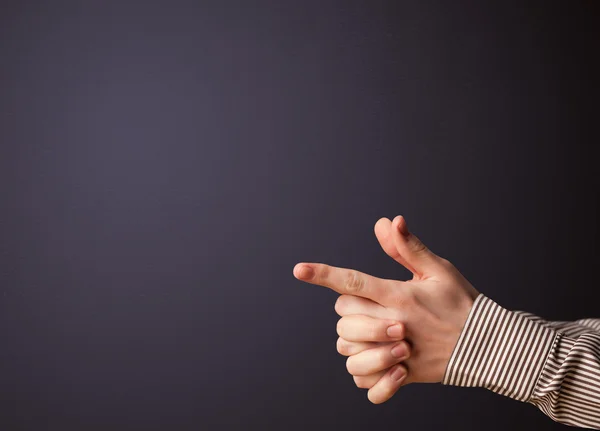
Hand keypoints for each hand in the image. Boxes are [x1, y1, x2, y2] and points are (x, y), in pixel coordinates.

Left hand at [293, 215, 478, 402]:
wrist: (488, 346)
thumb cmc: (461, 302)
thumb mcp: (437, 269)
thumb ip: (407, 247)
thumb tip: (387, 221)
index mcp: (400, 295)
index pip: (353, 281)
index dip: (323, 274)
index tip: (299, 270)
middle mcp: (394, 324)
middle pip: (344, 315)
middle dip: (347, 309)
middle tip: (368, 306)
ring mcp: (397, 352)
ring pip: (348, 349)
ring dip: (353, 341)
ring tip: (371, 334)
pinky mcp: (403, 375)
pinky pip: (365, 381)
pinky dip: (365, 373)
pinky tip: (378, 361)